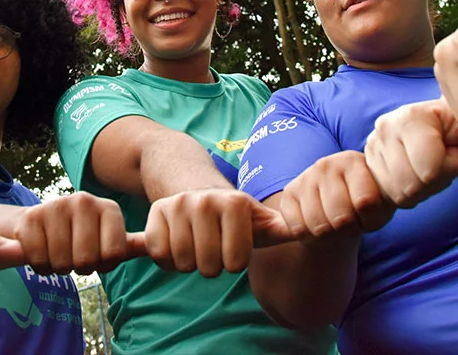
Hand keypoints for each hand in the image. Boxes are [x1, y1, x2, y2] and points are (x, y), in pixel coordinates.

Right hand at [11, 191, 143, 274]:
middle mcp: (85, 201)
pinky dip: (39, 265)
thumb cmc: (82, 237)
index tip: (99, 254)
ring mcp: (57, 205)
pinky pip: (38, 259)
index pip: (114, 255)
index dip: (104, 264)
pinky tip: (42, 250)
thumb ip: (132, 245)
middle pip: (87, 261)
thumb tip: (157, 248)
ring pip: (62, 262)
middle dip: (79, 267)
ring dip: (58, 267)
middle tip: (74, 255)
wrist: (40, 222)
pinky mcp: (31, 217)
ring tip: (59, 252)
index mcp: (110, 208)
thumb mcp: (110, 239)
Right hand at [144, 188, 291, 277]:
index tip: (235, 247)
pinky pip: (159, 253)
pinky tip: (177, 244)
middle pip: (208, 266)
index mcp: (235, 203)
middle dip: (212, 265)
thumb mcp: (261, 222)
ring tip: (197, 245)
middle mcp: (206, 199)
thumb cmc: (237, 219)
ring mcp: (178, 203)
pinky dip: (167, 259)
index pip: (235, 263)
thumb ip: (282, 229)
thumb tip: (300, 230)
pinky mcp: (156, 210)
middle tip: (213, 247)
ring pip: (183, 262)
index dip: (235, 262)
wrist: (200, 192)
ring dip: (190, 263)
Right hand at [278, 150, 394, 243]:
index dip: (370, 221)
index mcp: (355, 162)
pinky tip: (317, 226)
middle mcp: (327, 164)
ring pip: (319, 226)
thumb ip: (387, 202)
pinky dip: (309, 236)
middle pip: (341, 218)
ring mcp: (305, 177)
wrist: (336, 207)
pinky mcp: (288, 194)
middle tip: (351, 225)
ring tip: (335, 226)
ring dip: (330, 236)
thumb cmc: (365, 206)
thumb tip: (385, 200)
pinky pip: (298, 228)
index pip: (366, 202)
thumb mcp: (383, 203)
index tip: (370, 217)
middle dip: (349, 230)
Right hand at [364, 99, 457, 208]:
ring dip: (422, 189)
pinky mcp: (369, 165)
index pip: (429, 171)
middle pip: (411, 186)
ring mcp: (374, 146)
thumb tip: (449, 152)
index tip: (454, 149)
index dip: (449, 168)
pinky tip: (414, 175)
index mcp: (410, 116)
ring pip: (400, 195)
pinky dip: (408, 195)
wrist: (451, 127)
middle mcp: (384, 128)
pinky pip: (389, 198)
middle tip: (441, 161)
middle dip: (434, 181)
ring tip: (428, 167)